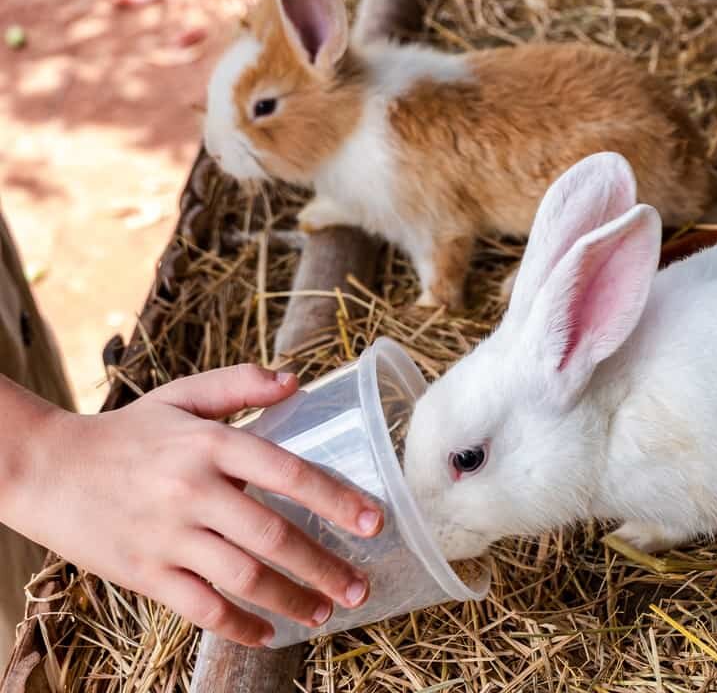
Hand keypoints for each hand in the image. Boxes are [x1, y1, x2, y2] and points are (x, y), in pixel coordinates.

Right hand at [1, 365, 384, 646]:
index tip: (374, 523)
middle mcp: (192, 490)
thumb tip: (297, 381)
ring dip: (292, 600)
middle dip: (324, 566)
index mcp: (209, 444)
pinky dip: (239, 626)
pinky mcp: (144, 573)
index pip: (288, 472)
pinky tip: (269, 632)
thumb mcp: (181, 396)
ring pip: (243, 578)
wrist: (45, 469)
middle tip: (359, 587)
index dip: (336, 499)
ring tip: (325, 611)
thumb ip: (239, 385)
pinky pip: (200, 608)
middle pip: (272, 536)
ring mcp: (167, 536)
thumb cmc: (125, 432)